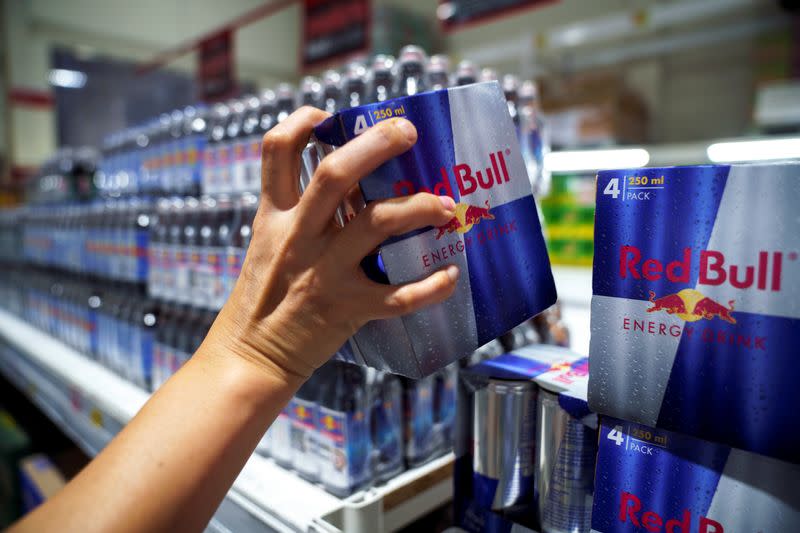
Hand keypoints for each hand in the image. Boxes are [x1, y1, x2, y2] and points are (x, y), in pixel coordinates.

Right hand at [207, 107, 458, 381]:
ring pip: (376, 224)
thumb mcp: (267, 245)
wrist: (251, 355)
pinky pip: (398, 296)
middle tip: (407, 132)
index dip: (301, 122)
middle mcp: (299, 237)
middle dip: (376, 144)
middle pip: (335, 175)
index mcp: (274, 217)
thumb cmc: (264, 298)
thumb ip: (298, 215)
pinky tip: (450, 274)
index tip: (328, 115)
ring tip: (446, 205)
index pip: (276, 151)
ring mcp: (325, 272)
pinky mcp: (348, 307)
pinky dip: (431, 286)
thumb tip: (347, 187)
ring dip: (417, 208)